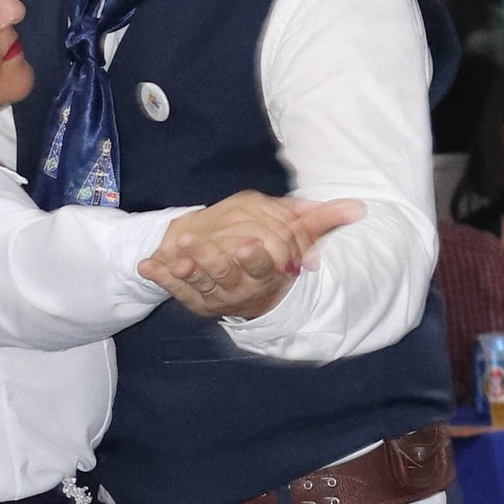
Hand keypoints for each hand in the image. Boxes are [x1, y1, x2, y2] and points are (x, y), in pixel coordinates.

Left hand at [140, 194, 363, 318]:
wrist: (249, 286)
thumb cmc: (276, 256)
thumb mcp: (299, 239)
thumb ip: (323, 221)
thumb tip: (359, 207)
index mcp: (265, 274)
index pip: (261, 266)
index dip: (254, 257)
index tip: (246, 243)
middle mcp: (238, 288)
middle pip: (224, 276)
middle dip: (209, 261)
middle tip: (192, 242)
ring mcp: (212, 295)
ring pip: (197, 284)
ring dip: (184, 270)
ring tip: (172, 254)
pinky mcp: (190, 295)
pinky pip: (172, 287)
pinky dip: (158, 277)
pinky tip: (145, 264)